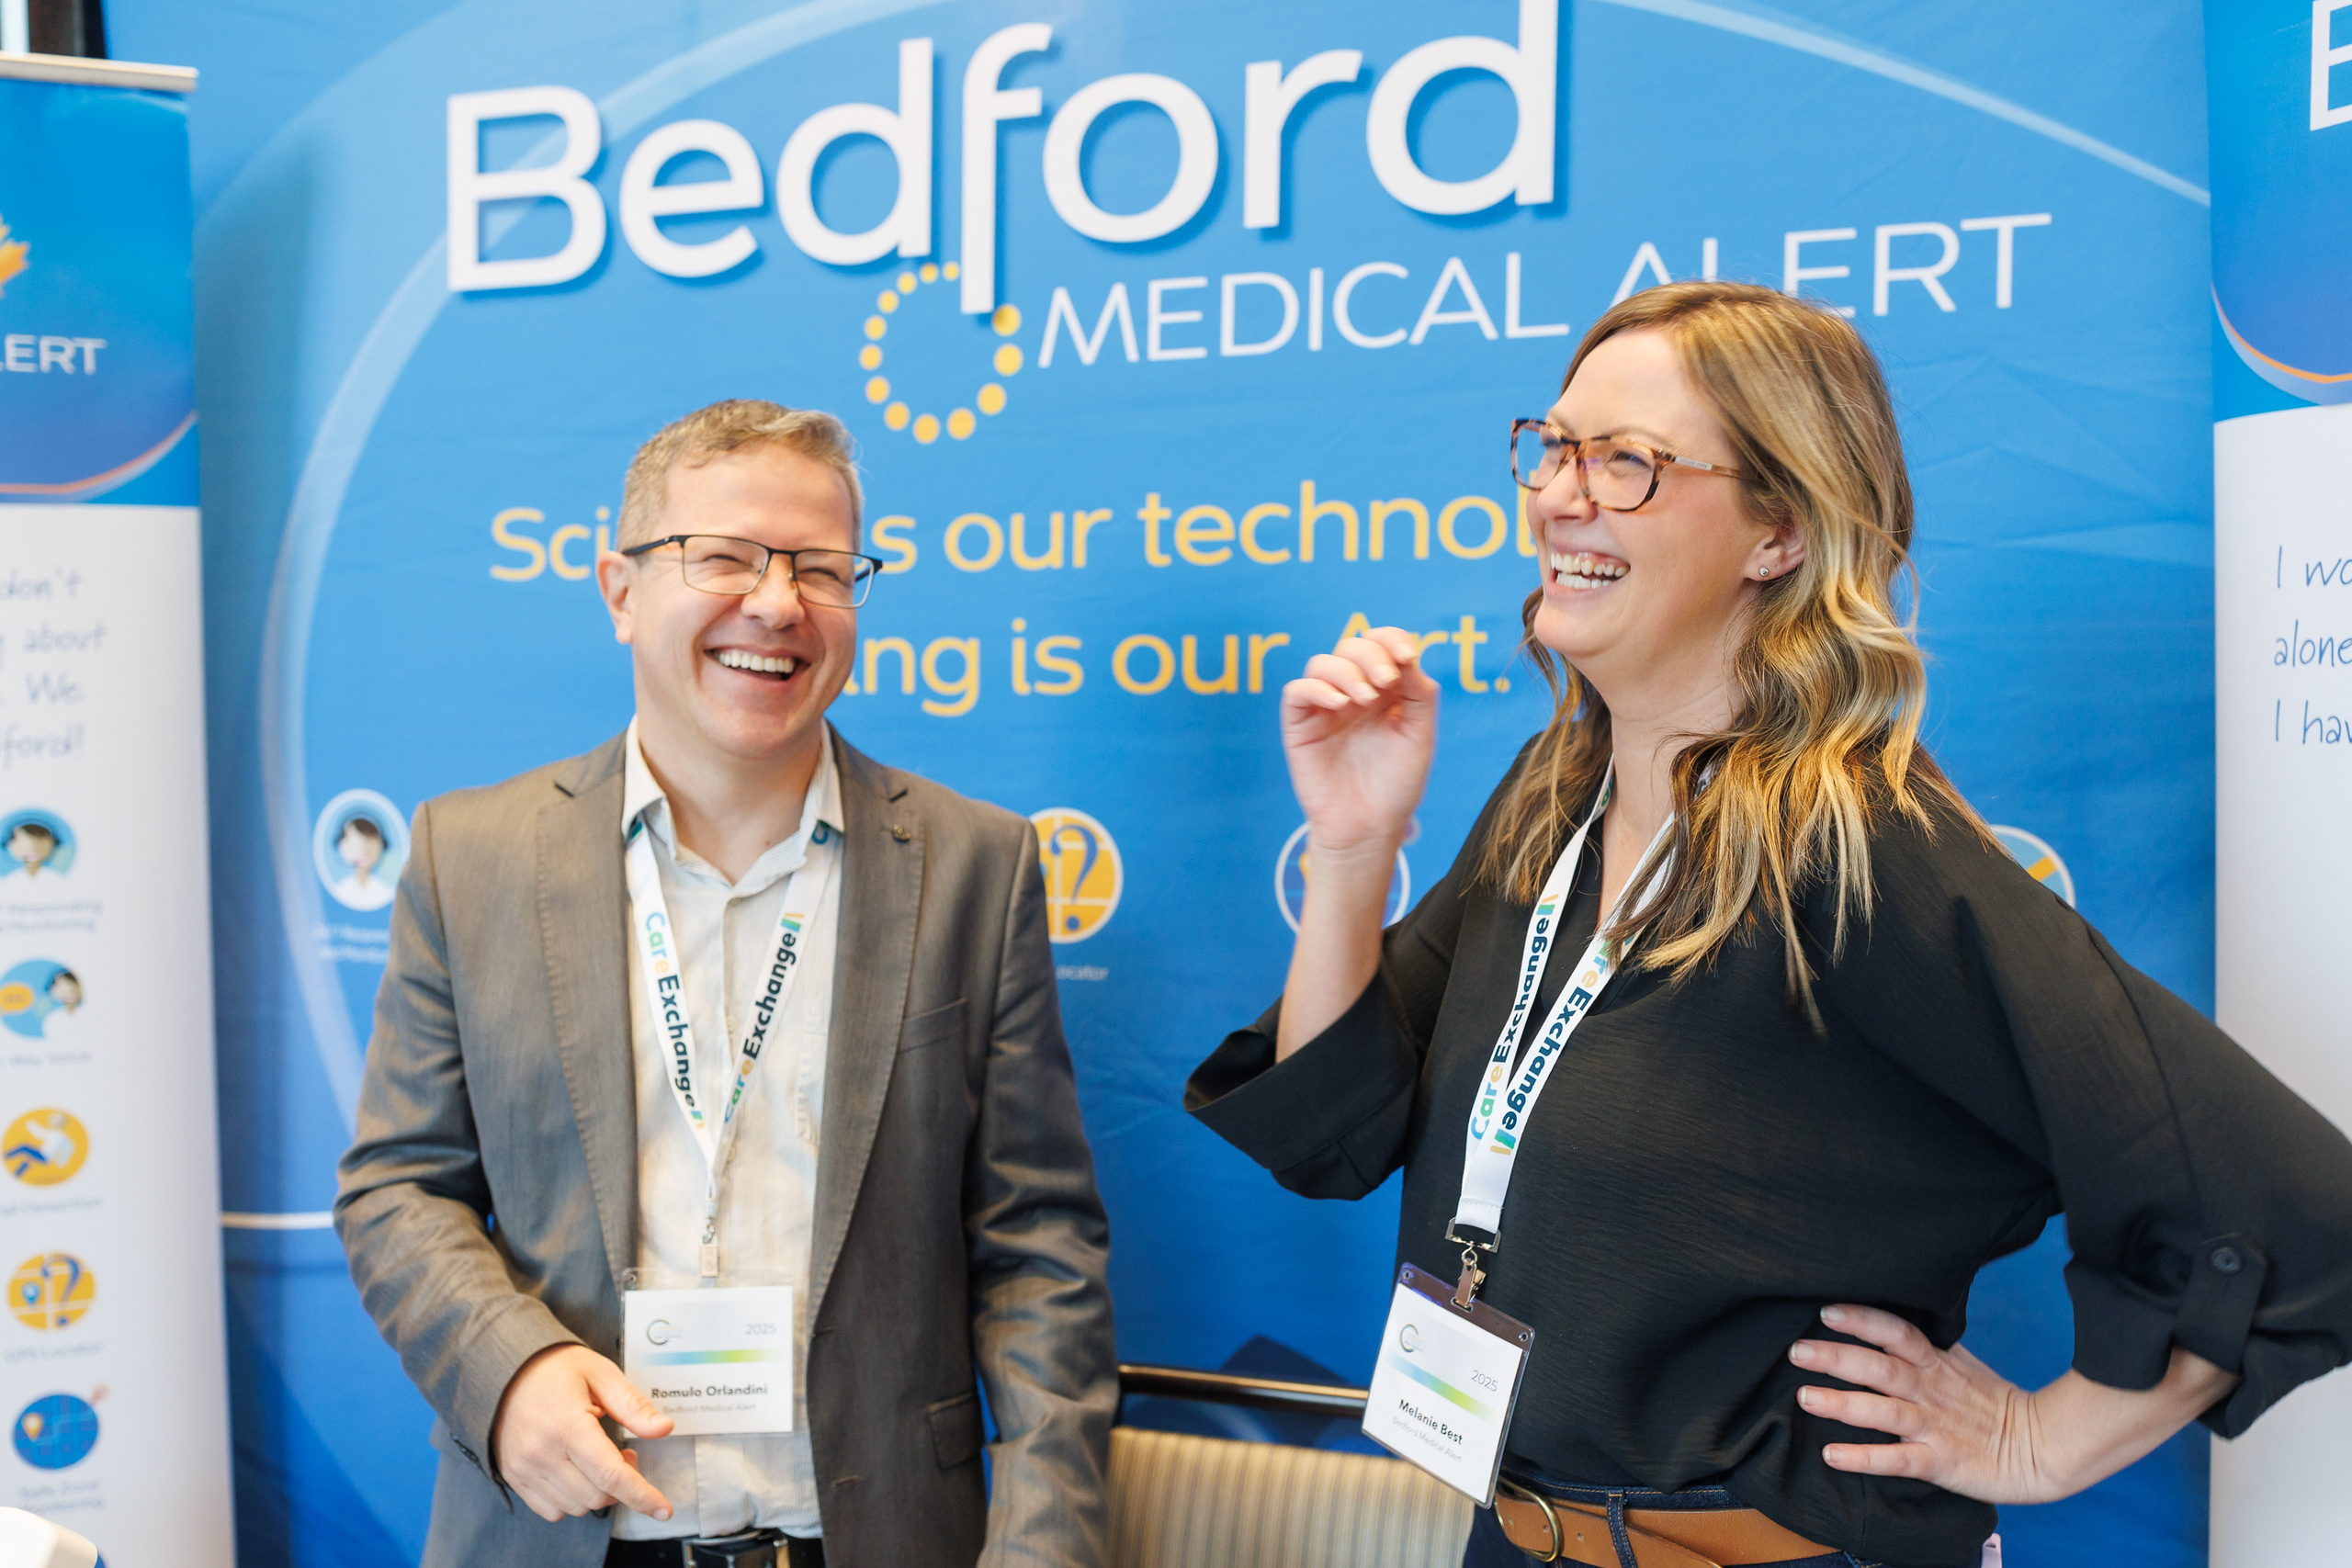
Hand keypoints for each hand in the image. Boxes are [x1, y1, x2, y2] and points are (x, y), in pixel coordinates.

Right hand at [490, 1343, 675, 1523]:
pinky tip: (577, 1472)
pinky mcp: (514, 1477)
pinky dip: (572, 1500)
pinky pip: (551, 1510)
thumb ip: (633, 1405)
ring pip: (576, 1507)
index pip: (611, 1475)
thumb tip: (664, 1428)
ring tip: (598, 1458)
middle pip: (597, 1496)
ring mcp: (524, 1469)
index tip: (663, 1510)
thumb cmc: (557, 1368)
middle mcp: (542, 1453)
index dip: (642, 1495)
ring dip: (599, 1492)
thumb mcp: (601, 1374)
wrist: (507, 1369)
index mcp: (567, 1425)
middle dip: (623, 1484)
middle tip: (625, 1454)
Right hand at [1280, 629, 1438, 857]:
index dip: (1392, 639)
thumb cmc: (1396, 785)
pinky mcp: (1301, 725)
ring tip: (1365, 700)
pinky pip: (1298, 691)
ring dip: (1347, 672)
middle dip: (1371, 657)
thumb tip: (1408, 656)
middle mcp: (1353, 693)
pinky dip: (1318, 688)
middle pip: (1351, 646)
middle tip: (1386, 683)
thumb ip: (1419, 694)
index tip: (1407, 655)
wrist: (1369, 827)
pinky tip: (1339, 704)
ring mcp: (1325, 708)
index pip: (1382, 645)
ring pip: (1323, 663)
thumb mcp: (1419, 736)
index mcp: (1385, 692)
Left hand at [1790, 1303, 2236, 1504]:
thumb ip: (1923, 1347)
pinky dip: (1866, 1457)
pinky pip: (1900, 1460)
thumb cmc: (1993, 1405)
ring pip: (1885, 1412)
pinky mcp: (1944, 1463)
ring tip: (1805, 1397)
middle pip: (1883, 1367)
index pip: (1898, 1333)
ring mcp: (1937, 1427)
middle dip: (1839, 1357)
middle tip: (1797, 1350)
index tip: (1827, 1311)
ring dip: (1844, 1404)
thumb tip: (1879, 1321)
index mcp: (1937, 1364)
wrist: (2045, 1448)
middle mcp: (1932, 1391)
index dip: (1865, 1320)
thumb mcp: (1960, 1365)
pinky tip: (1833, 1456)